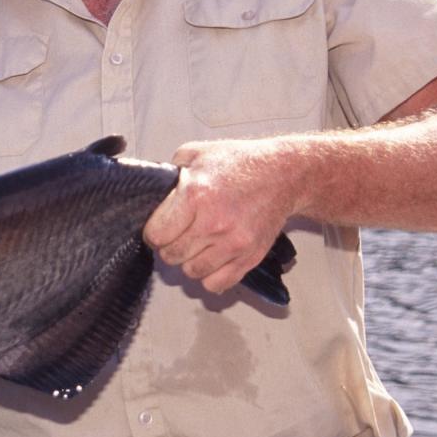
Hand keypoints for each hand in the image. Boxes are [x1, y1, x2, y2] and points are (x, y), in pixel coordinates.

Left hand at [142, 138, 299, 293]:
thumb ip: (171, 170)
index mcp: (196, 195)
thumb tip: (155, 190)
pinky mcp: (248, 257)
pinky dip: (210, 276)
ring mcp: (233, 244)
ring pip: (191, 272)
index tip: (159, 227)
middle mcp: (213, 223)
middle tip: (178, 234)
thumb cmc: (242, 162)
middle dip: (169, 246)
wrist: (283, 174)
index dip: (153, 231)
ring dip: (189, 260)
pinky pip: (216, 284)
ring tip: (196, 245)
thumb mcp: (199, 152)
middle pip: (171, 255)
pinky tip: (212, 258)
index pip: (156, 234)